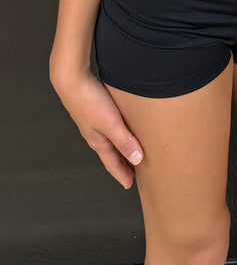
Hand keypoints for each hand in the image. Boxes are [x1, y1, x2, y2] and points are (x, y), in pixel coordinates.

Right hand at [51, 68, 143, 187]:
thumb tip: (137, 159)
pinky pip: (110, 126)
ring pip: (110, 140)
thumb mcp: (111, 124)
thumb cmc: (88, 102)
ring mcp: (94, 122)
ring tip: (130, 150)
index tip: (129, 184)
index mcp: (98, 141)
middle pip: (111, 153)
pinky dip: (118, 132)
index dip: (122, 174)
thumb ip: (124, 141)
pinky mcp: (96, 109)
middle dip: (122, 163)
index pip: (112, 163)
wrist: (71, 80)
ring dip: (120, 147)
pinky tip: (122, 126)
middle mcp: (95, 134)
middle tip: (133, 171)